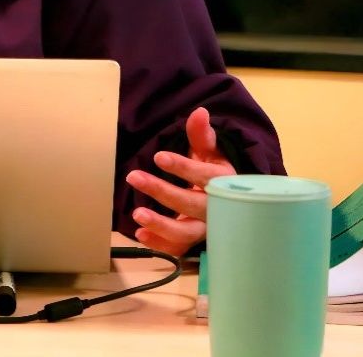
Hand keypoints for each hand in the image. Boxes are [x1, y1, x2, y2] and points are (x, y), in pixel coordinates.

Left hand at [124, 107, 235, 256]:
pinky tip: (140, 235)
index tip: (158, 157)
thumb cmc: (215, 174)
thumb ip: (202, 135)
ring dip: (161, 225)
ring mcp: (206, 229)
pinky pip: (178, 250)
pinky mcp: (194, 243)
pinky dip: (160, 245)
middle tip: (133, 176)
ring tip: (136, 214)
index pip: (205, 176)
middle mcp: (217, 209)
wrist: (228, 203)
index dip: (183, 167)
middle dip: (162, 191)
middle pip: (191, 204)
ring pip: (187, 233)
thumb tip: (200, 112)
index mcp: (224, 183)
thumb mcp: (210, 153)